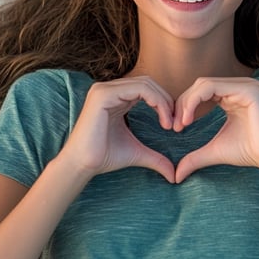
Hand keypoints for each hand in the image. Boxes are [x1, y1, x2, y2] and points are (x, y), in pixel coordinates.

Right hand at [59, 77, 175, 182]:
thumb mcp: (137, 153)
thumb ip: (156, 158)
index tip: (174, 125)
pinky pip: (139, 89)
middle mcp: (109, 89)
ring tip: (169, 124)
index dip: (164, 103)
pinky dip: (156, 102)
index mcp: (115, 97)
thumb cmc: (104, 158)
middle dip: (166, 101)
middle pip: (148, 83)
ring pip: (146, 84)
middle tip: (175, 124)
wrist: (83, 165)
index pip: (146, 88)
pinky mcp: (103, 94)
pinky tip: (163, 121)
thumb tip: (174, 176)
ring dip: (164, 102)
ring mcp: (104, 89)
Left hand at [173, 77, 258, 182]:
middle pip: (200, 85)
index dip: (185, 106)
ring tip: (181, 124)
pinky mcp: (248, 89)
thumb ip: (195, 158)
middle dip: (183, 104)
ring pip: (204, 84)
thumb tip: (176, 176)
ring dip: (187, 103)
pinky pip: (211, 87)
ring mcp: (246, 85)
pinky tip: (189, 119)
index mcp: (234, 95)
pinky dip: (195, 101)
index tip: (176, 127)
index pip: (202, 91)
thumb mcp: (214, 151)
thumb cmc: (248, 152)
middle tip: (175, 126)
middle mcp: (240, 86)